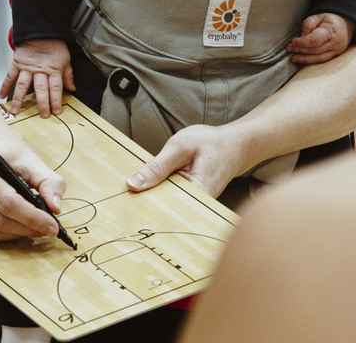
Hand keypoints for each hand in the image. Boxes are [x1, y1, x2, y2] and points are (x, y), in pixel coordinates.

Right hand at [0, 38, 74, 116]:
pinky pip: (10, 76)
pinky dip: (5, 85)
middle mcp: (40, 70)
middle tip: (42, 115)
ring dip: (19, 99)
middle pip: (41, 89)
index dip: (56, 100)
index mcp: (53, 69)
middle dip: (42, 103)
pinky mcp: (17, 63)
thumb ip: (68, 75)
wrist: (41, 31)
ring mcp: (27, 67)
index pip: (55, 88)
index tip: (56, 111)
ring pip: (22, 85)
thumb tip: (72, 89)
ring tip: (16, 111)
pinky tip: (1, 95)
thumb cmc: (54, 46)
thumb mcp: (65, 59)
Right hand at [0, 125, 66, 242]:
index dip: (32, 218)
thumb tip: (56, 207)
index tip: (53, 226)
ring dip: (17, 234)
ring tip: (35, 227)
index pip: (8, 201)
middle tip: (48, 229)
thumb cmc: (4, 149)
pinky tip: (19, 225)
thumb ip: (48, 181)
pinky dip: (5, 233)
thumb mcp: (29, 157)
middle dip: (27, 228)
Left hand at [125, 123, 248, 199]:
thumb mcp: (180, 147)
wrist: (236, 144)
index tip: (122, 211)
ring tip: (129, 199)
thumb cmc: (212, 143)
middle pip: (163, 210)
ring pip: (166, 205)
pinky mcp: (190, 199)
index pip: (164, 209)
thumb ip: (156, 166)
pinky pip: (170, 200)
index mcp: (197, 195)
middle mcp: (196, 206)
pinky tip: (146, 191)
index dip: (142, 209)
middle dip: (144, 205)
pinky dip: (159, 194)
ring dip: (151, 199)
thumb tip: (132, 184)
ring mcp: (194, 204)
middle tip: (119, 207)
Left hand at [287, 13, 354, 65]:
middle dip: (300, 50)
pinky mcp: (336, 55)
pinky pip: (322, 60)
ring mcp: (337, 50)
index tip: (293, 41)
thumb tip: (301, 38)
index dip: (303, 42)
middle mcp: (335, 42)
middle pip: (315, 50)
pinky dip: (311, 63)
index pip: (315, 40)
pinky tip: (302, 63)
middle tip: (289, 49)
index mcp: (331, 30)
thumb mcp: (318, 16)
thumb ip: (308, 25)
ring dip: (304, 59)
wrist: (346, 23)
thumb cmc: (329, 19)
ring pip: (319, 58)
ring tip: (293, 58)